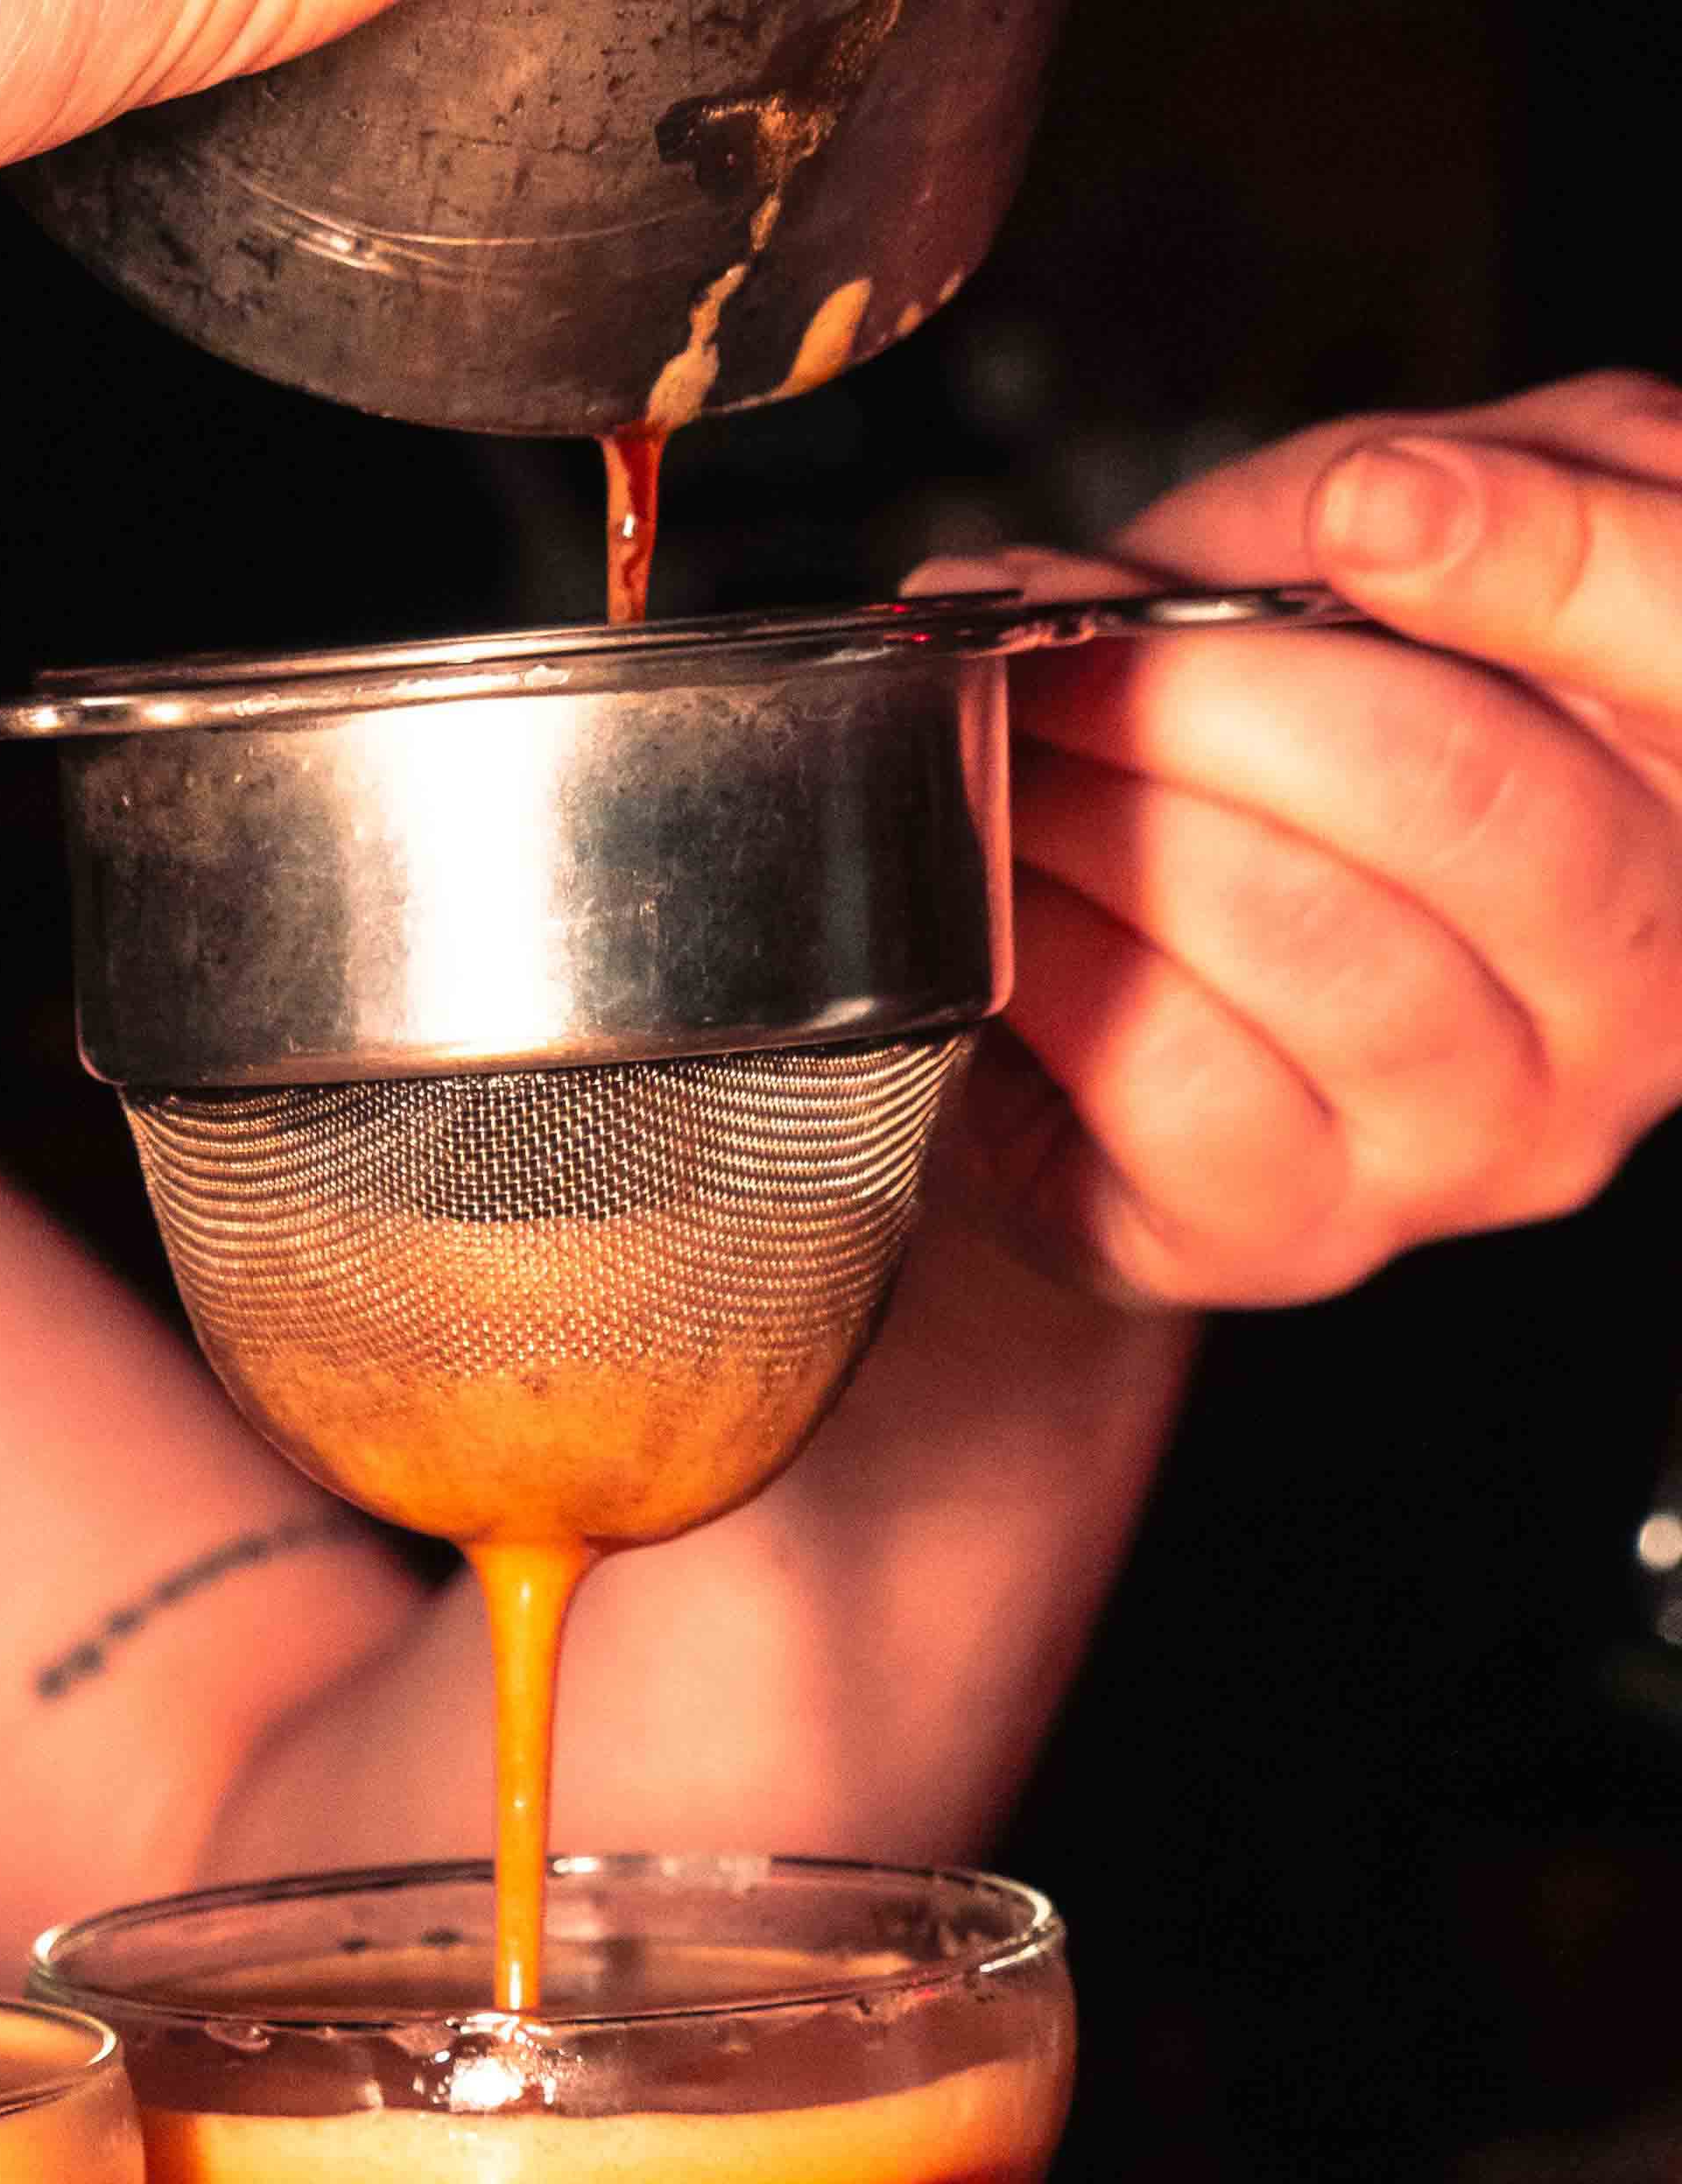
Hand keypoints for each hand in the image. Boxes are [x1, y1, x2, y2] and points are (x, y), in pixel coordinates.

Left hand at [925, 372, 1681, 1311]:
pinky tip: (1016, 905)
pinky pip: (1176, 1073)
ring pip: (1299, 929)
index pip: (1679, 639)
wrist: (1141, 1058)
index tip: (1365, 501)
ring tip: (1017, 762)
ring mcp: (1488, 1134)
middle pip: (1456, 790)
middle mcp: (1644, 988)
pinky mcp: (1315, 1235)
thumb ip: (1348, 520)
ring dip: (1112, 818)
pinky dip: (1059, 957)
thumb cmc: (1281, 791)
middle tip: (1070, 655)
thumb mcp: (1354, 592)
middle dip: (1216, 693)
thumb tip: (1266, 525)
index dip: (1531, 554)